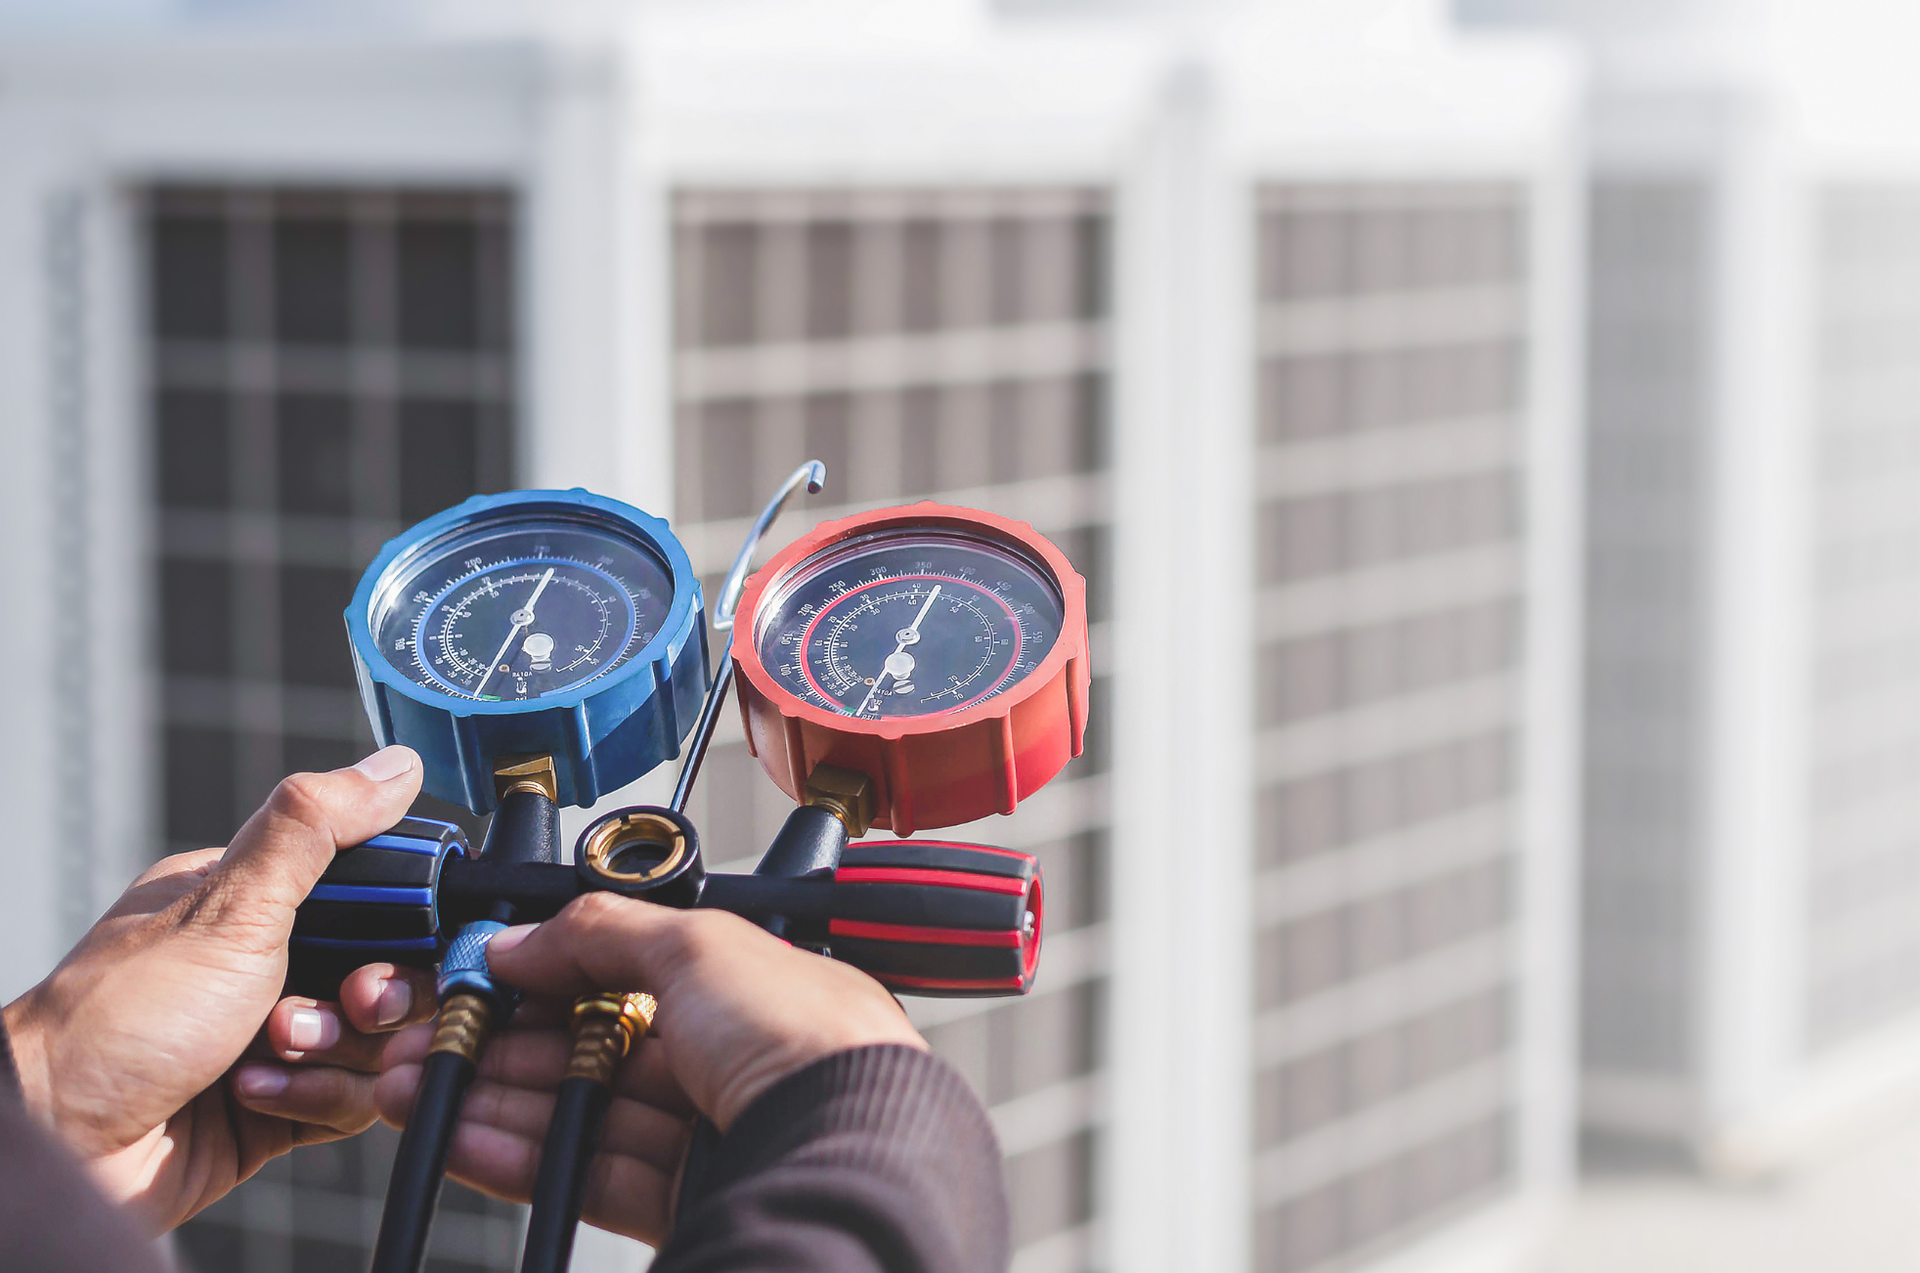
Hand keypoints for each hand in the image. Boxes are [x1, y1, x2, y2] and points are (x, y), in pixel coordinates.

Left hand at [2, 746, 438, 1231]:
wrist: (65, 1145)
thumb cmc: (122, 1020)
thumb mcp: (232, 907)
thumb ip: (317, 829)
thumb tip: (395, 766)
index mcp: (255, 902)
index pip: (376, 895)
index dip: (403, 924)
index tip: (392, 944)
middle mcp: (269, 965)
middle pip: (389, 972)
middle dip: (371, 998)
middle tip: (342, 1005)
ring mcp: (276, 1037)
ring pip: (377, 1041)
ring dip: (333, 1052)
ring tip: (271, 1054)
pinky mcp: (281, 1106)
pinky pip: (351, 1099)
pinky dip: (314, 1099)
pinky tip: (255, 1095)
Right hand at [375, 894, 925, 1242]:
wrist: (845, 1154)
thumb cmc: (812, 1043)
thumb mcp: (699, 946)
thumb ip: (603, 934)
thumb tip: (526, 936)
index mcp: (751, 988)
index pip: (630, 975)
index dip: (552, 974)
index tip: (484, 977)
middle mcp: (735, 1059)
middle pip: (598, 1048)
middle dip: (505, 1042)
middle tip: (434, 1039)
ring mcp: (711, 1134)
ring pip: (584, 1113)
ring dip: (497, 1098)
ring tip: (420, 1088)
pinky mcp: (689, 1199)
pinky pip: (589, 1174)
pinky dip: (522, 1155)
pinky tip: (465, 1137)